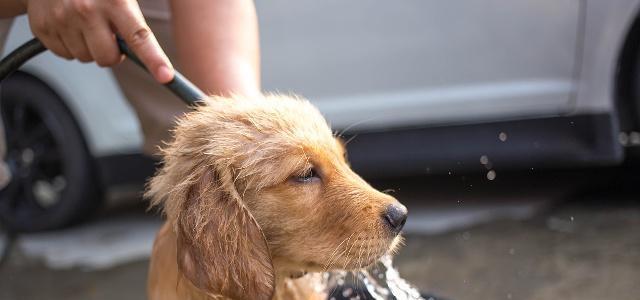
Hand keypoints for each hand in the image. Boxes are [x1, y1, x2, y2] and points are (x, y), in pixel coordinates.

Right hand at [23, 0, 173, 82]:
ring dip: (89, 48)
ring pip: (85, 58)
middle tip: (108, 35)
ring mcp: (62, 18)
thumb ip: (132, 23)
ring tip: (85, 24)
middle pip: (107, 58)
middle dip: (111, 54)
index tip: (166, 76)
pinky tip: (69, 25)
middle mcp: (87, 9)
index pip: (139, 37)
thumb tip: (147, 56)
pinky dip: (69, 45)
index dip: (154, 59)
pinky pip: (64, 54)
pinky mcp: (43, 27)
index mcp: (115, 1)